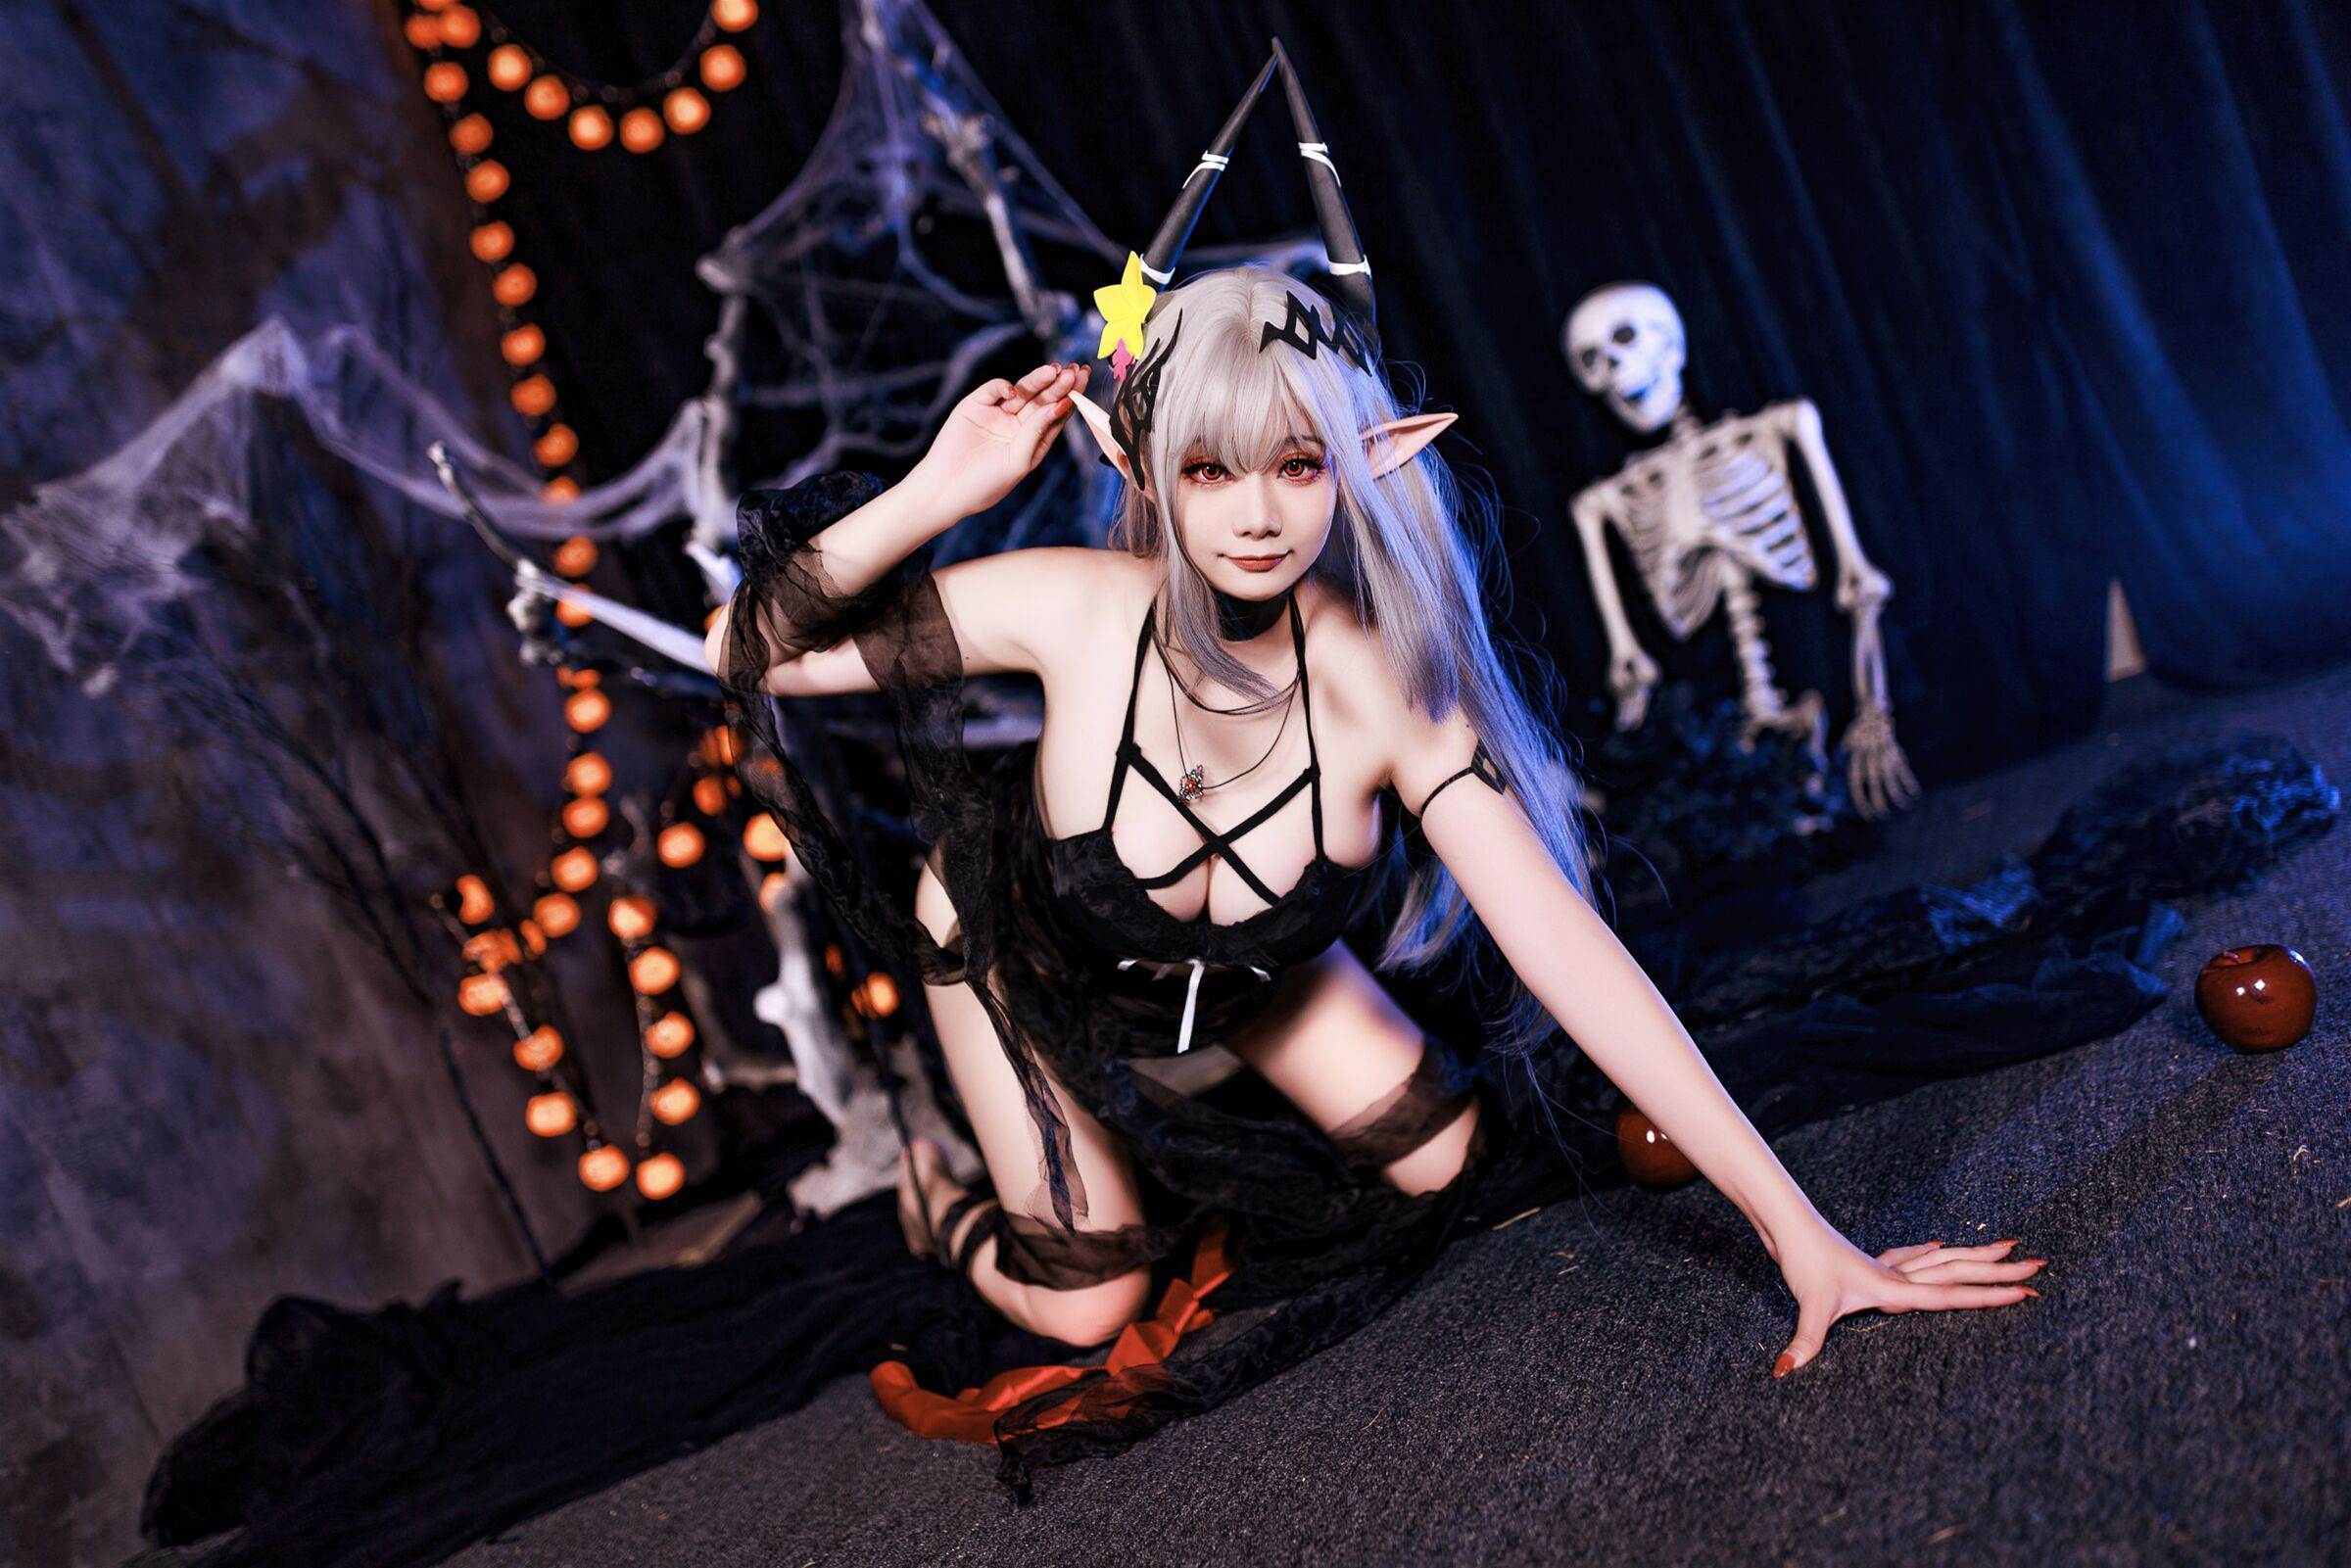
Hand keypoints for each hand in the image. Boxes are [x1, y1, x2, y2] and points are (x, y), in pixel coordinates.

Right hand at [905, 361, 1088, 521]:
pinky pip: (993, 389)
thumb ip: (1037, 431)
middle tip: (1074, 372)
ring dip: (1038, 380)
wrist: (945, 489)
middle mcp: (1017, 426)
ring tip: (1055, 370)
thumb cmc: (985, 484)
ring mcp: (997, 414)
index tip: (1083, 382)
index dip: (1071, 397)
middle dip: (1059, 385)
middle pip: (1043, 399)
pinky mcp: (975, 406)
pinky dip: (1003, 386)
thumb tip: (1059, 405)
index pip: (1057, 414)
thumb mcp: (1019, 460)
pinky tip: (1013, 392)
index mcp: (1033, 441)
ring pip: (1022, 391)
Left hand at [1768, 1226, 2045, 1376]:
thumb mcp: (1807, 1307)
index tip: (2026, 1292)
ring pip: (1943, 1259)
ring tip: (2008, 1246)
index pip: (1953, 1295)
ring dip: (1976, 1255)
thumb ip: (1806, 1342)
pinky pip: (1911, 1256)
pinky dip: (1929, 1252)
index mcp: (1895, 1288)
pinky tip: (1937, 1245)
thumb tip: (1786, 1373)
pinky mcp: (1871, 1261)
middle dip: (2000, 1271)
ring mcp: (1886, 1264)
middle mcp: (1898, 1274)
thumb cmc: (1803, 1263)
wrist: (1788, 1223)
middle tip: (2040, 1263)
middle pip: (1960, 1270)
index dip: (1990, 1296)